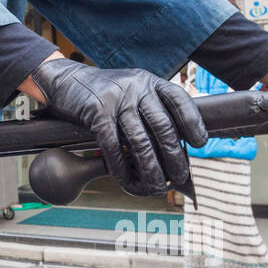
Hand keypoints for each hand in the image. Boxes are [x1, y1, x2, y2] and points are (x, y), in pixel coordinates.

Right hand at [28, 59, 207, 196]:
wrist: (67, 80)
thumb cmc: (106, 93)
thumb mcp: (133, 89)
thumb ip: (152, 107)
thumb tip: (176, 143)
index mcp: (150, 81)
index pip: (179, 100)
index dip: (193, 122)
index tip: (200, 144)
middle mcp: (136, 87)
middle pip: (163, 126)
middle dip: (175, 156)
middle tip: (180, 177)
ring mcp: (116, 99)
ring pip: (140, 141)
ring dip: (151, 169)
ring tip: (158, 187)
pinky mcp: (96, 111)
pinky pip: (113, 145)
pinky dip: (121, 167)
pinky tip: (127, 180)